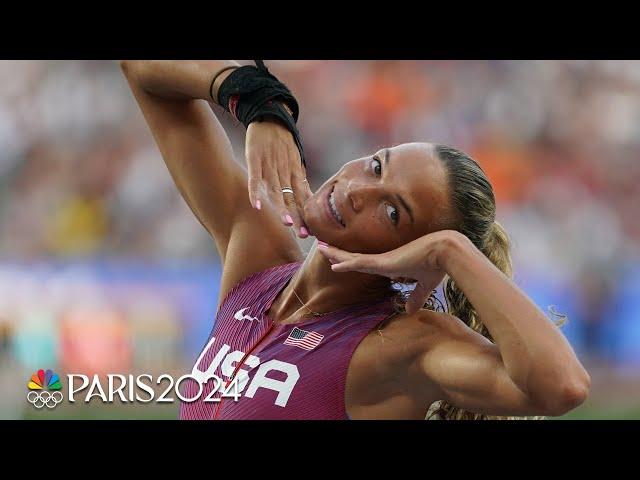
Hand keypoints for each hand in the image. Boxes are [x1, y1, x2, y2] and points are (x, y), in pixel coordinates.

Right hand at [245, 120, 312, 237]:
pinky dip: (255, 192)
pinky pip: (255, 178)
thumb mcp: (294, 160)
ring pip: (277, 191)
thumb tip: (307, 200)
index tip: (312, 232)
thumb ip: (298, 180)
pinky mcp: (255, 159)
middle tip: (303, 234)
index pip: (302, 198)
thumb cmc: (281, 141)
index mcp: (295, 173)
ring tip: (286, 223)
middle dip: (298, 216)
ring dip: (281, 207)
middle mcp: (284, 172)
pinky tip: (257, 206)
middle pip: (292, 198)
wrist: (269, 114)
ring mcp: (270, 166)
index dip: (306, 215)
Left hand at [316, 231, 461, 314]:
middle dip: (337, 254)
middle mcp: (382, 260)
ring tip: (320, 248)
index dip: (350, 261)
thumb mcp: (424, 285)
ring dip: (336, 254)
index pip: (364, 263)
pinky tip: (333, 264)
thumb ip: (416, 297)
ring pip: (352, 258)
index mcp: (389, 264)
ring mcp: (382, 260)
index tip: (338, 260)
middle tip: (322, 248)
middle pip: (354, 257)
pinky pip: (360, 262)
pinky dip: (346, 263)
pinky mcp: (384, 262)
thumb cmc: (436, 264)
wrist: (446, 251)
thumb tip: (411, 311)